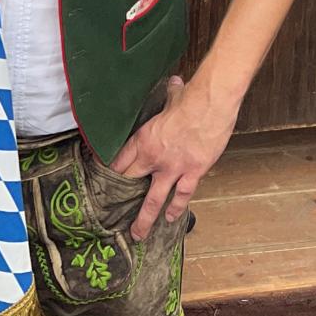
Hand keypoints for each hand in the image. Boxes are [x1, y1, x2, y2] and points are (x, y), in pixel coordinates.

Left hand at [111, 76, 238, 240]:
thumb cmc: (192, 97)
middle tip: (112, 214)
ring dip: (144, 218)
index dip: (111, 172)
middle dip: (120, 198)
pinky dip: (175, 208)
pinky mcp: (192, 172)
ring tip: (138, 233)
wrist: (211, 102)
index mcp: (144, 138)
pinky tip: (171, 218)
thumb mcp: (174, 96)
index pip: (120, 160)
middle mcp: (154, 157)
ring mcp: (173, 168)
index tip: (104, 181)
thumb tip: (175, 83)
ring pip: (153, 200)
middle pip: (130, 182)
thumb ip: (170, 95)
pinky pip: (181, 195)